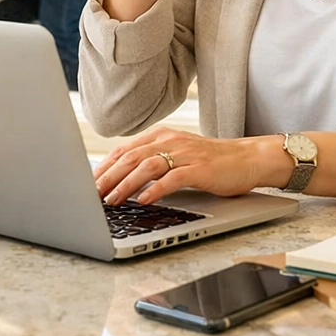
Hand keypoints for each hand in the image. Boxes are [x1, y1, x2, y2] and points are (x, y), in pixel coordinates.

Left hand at [93, 126, 282, 205]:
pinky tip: (143, 200)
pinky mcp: (200, 169)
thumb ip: (153, 160)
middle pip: (132, 156)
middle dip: (109, 176)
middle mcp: (170, 141)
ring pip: (148, 166)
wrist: (247, 158)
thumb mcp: (177, 155)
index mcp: (161, 136)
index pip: (125, 149)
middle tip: (92, 194)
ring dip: (126, 184)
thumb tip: (121, 179)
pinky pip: (173, 178)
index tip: (88, 183)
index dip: (105, 166)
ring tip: (112, 200)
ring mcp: (186, 154)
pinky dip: (155, 189)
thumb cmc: (210, 162)